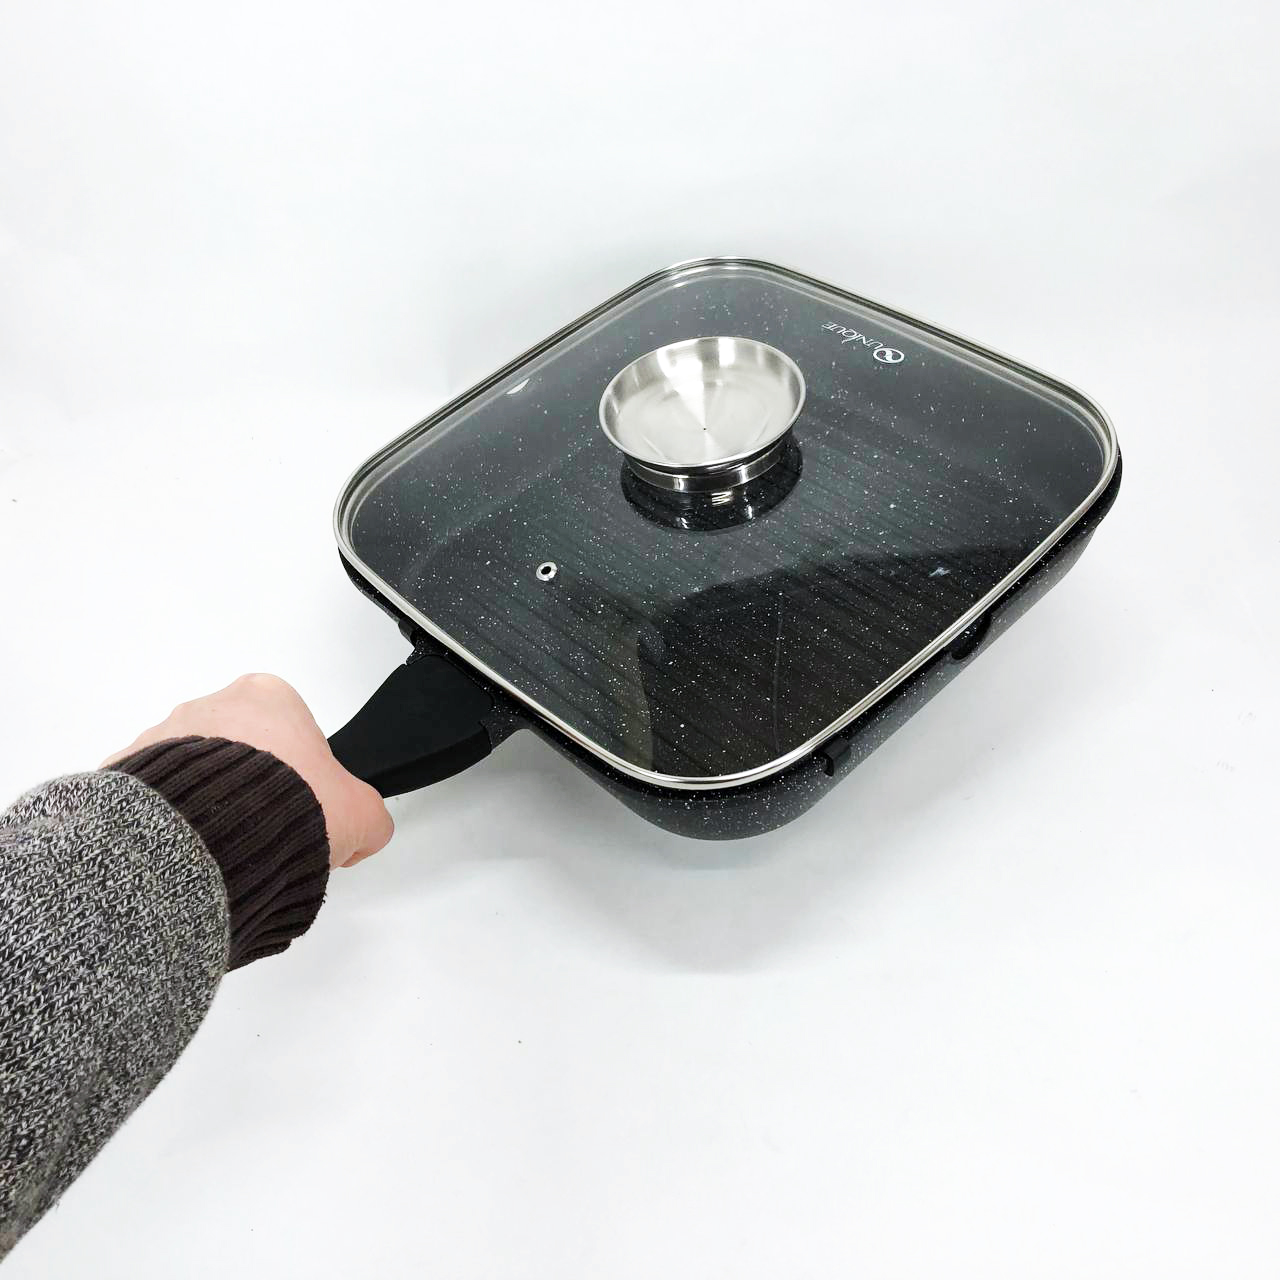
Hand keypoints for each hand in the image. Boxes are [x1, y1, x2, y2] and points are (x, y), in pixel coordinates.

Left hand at [104, 674, 393, 867]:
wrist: (212, 839)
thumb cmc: (286, 808)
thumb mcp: (362, 814)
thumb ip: (370, 815)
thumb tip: (365, 829)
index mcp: (271, 696)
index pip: (294, 734)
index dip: (305, 776)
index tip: (306, 808)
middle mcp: (213, 704)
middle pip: (241, 747)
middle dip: (252, 785)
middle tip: (268, 828)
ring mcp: (164, 734)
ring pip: (195, 772)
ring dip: (210, 802)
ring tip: (227, 845)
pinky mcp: (128, 770)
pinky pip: (156, 795)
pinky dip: (172, 819)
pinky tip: (191, 848)